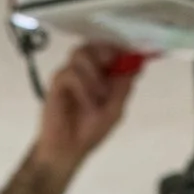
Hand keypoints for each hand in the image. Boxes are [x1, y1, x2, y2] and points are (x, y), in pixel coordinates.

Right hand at [32, 42, 141, 170]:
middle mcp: (84, 70)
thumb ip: (124, 88)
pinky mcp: (57, 84)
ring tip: (101, 95)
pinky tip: (88, 103)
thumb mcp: (115, 110)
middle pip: (93, 43)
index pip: (109, 49)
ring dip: (94, 72)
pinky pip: (70, 73)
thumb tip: (136, 65)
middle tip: (112, 61)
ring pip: (80, 53)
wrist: (68, 150)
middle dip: (105, 49)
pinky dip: (83, 87)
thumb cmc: (90, 131)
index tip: (131, 52)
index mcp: (100, 74)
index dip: (120, 46)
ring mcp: (69, 75)